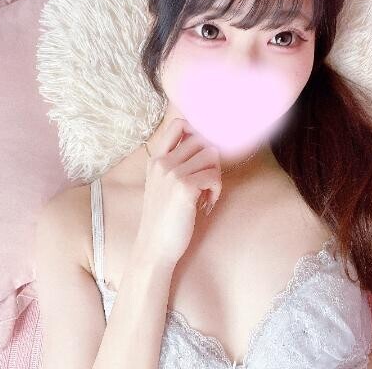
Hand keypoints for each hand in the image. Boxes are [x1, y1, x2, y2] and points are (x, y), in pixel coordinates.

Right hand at [134, 118, 221, 265]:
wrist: (154, 247)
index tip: (202, 154)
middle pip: (202, 140)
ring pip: (212, 156)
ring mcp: (173, 174)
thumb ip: (174, 165)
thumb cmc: (162, 218)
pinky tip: (207, 203)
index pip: (178, 124)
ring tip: (207, 193)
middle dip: (211, 160)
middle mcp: (163, 162)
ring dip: (215, 175)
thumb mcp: (161, 186)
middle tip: (208, 181)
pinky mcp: (185, 188)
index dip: (197, 132)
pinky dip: (216, 190)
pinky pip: (214, 176)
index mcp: (155, 159)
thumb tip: (205, 149)